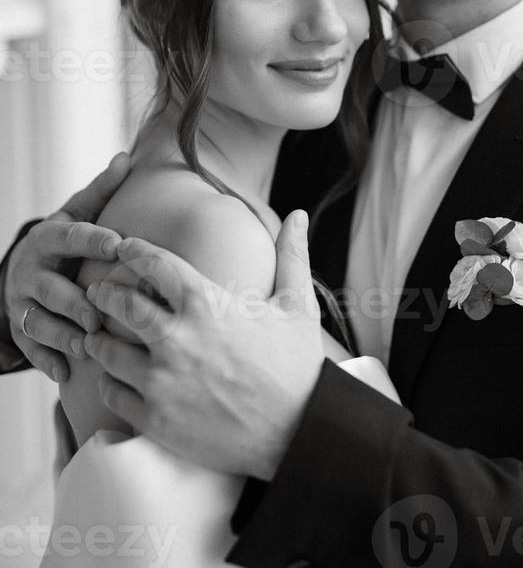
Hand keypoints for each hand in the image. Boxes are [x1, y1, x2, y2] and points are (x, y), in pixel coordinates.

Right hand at [4, 153, 130, 381]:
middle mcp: (31, 271)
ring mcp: (23, 303)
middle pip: (51, 289)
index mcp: (48, 238)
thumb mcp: (77, 212)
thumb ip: (102, 190)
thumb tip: (126, 157)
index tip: (119, 244)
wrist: (26, 267)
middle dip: (73, 302)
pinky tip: (64, 373)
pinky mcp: (21, 329)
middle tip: (100, 314)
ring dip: (62, 336)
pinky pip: (31, 349)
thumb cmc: (65, 239)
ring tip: (86, 346)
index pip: (71, 237)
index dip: (93, 240)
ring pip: (39, 322)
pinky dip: (46, 361)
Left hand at [84, 209, 323, 479]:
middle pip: (120, 304)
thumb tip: (298, 214)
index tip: (124, 247)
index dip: (134, 251)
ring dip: (100, 340)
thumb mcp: (297, 305)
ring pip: (107, 351)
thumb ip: (291, 255)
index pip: (154, 264)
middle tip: (98, 291)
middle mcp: (176, 338)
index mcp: (205, 304)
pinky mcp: (156, 419)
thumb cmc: (297, 366)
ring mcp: (162, 381)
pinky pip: (113, 394)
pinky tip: (114, 377)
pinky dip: (109, 382)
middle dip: (105, 293)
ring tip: (99, 336)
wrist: (300, 431)